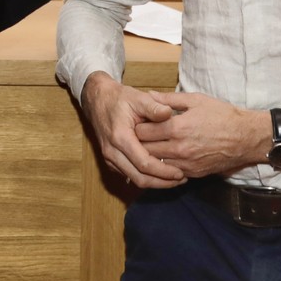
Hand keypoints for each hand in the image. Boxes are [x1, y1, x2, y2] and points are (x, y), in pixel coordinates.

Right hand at [80, 72, 184, 188]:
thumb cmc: (120, 99)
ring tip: (175, 179)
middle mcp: (112, 151)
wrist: (98, 101)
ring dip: (155, 183)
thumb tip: (169, 112)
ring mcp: (110, 158)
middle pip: (139, 178)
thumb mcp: (138, 97)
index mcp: (120, 137)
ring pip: (134, 180)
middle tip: (182, 179)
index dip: (163, 171)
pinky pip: (129, 175)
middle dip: (162, 182)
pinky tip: (161, 174)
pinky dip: (146, 178)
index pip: (144, 163)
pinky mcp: (111, 161)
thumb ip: (154, 106)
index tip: (181, 173)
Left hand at [132, 90, 271, 178]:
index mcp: (177, 128)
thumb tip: (148, 94)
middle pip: (145, 149)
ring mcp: (186, 163)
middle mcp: (179, 148)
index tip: (136, 123)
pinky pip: (170, 172)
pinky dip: (164, 166)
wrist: (246, 137)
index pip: (142, 132)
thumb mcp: (195, 100)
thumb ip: (168, 98)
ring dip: (149, 156)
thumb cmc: (222, 115)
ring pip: (155, 164)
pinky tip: (163, 158)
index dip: (136, 127)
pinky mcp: (193, 173)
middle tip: (137, 137)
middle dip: (139, 143)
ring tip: (148, 147)